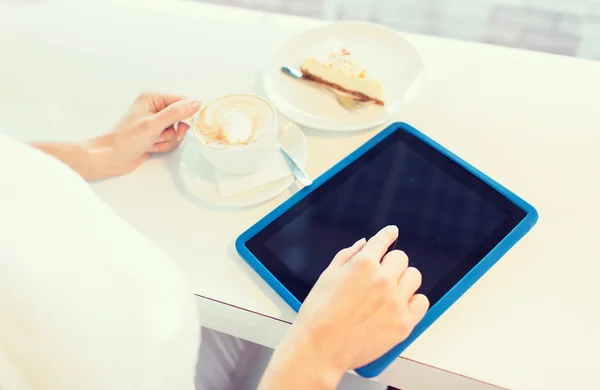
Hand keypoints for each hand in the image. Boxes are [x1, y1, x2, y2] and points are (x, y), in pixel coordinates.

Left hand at [91, 93, 200, 177]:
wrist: (111, 158)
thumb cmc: (126, 140)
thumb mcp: (154, 124)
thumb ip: (176, 112)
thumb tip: (196, 102)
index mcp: (153, 98)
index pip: (182, 101)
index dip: (187, 114)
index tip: (183, 127)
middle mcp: (155, 108)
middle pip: (182, 117)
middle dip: (175, 131)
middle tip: (163, 136)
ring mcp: (155, 122)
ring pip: (177, 131)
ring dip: (168, 140)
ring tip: (153, 142)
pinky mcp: (155, 134)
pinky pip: (171, 140)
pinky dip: (164, 146)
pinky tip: (151, 147)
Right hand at [259, 226, 428, 388]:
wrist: (320, 348)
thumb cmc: (318, 314)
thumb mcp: (327, 276)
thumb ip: (347, 255)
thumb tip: (364, 244)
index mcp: (363, 264)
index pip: (384, 240)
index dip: (388, 234)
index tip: (392, 233)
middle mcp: (383, 279)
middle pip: (401, 258)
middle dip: (390, 263)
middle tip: (380, 274)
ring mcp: (396, 302)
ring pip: (414, 276)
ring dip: (403, 280)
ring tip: (390, 290)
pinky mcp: (404, 323)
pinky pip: (421, 302)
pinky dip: (412, 301)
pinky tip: (399, 304)